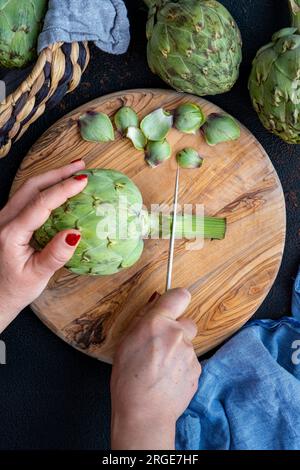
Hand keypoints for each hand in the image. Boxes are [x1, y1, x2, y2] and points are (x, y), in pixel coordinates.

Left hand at [0, 160, 87, 332]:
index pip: (40, 203)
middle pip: (32, 186)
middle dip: (58, 173)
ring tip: (74, 170)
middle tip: (81, 166)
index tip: (83, 180)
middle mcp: (4, 220)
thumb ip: (55, 255)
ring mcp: (5, 218)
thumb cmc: (15, 288)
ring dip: (52, 177)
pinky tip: (60, 188)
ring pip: (28, 188)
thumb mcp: (37, 276)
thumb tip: (75, 233)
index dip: (63, 189)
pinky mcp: (9, 220)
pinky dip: (46, 187)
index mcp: (11, 233)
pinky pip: (27, 197)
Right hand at [110, 288, 200, 449]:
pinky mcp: (197, 370)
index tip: (174, 305)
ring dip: (179, 351)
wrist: (144, 413)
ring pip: (188, 345)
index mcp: (158, 323)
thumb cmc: (128, 379)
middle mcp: (178, 334)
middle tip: (162, 346)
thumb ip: (144, 322)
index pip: (180, 296)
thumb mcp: (126, 342)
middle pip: (187, 323)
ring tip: (161, 368)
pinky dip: (182, 367)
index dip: (177, 299)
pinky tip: (168, 379)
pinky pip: (191, 362)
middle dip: (177, 331)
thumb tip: (155, 308)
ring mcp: (190, 353)